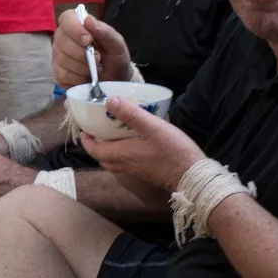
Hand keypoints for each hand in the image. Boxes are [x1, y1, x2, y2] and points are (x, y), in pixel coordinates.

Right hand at [52, 8, 131, 88]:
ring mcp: (58, 56)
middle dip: (81, 53)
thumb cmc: (114, 58)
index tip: (88, 40)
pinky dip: (78, 78)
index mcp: (78, 26)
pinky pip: (63, 75)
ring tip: (95, 69)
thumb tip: (88, 20)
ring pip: (63, 59)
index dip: (74, 28)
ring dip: (83, 67)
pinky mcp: (57, 73)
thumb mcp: (117, 45)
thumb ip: (105, 32)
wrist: (114, 80)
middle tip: (98, 59)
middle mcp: (63, 38)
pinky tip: (87, 78)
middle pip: (62, 40)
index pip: (66, 18)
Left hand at [79, 97, 204, 192]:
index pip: (93, 150)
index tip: (84, 128)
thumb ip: (130, 114)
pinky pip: (126, 163)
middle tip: (97, 130)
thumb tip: (108, 101)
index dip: (86, 140)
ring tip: (113, 134)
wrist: (193, 176)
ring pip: (114, 161)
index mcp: (120, 154)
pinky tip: (133, 142)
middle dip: (96, 145)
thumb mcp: (151, 127)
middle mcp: (124, 165)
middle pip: (102, 157)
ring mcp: (135, 171)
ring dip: (109, 149)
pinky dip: (121, 153)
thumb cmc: (172, 150)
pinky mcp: (146, 172)